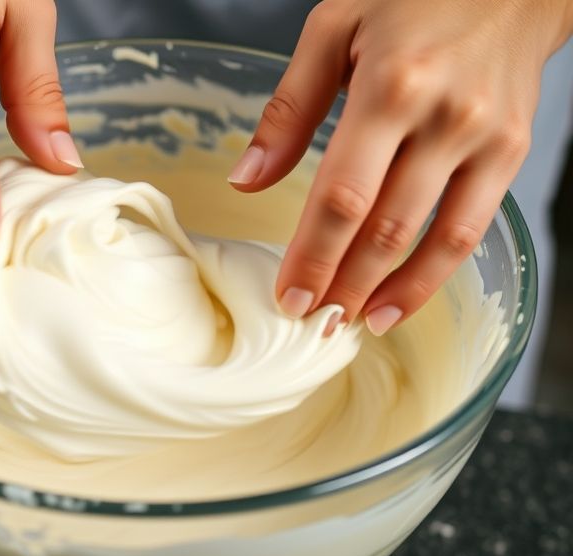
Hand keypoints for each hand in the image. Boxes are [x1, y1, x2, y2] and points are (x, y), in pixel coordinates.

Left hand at [229, 0, 572, 334]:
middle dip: (342, 283)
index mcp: (391, 86)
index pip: (342, 194)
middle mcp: (444, 118)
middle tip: (311, 320)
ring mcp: (485, 140)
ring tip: (350, 323)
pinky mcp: (511, 153)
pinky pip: (470, 230)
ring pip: (432, 239)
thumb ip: (289, 109)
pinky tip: (397, 301)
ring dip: (387, 292)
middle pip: (384, 227)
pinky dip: (433, 275)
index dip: (312, 254)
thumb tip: (247, 178)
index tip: (288, 293)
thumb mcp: (333, 30)